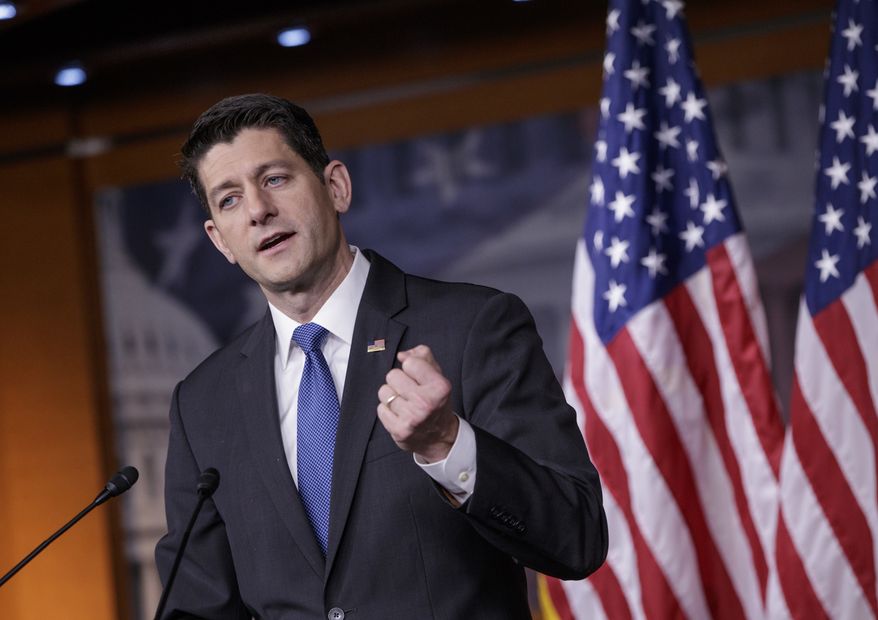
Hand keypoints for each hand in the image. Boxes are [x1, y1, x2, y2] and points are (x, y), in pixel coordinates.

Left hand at [377, 345, 458, 462]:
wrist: (440, 438)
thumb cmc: (436, 403)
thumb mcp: (438, 376)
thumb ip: (422, 356)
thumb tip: (401, 355)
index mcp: (439, 386)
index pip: (409, 362)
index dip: (412, 368)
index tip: (418, 378)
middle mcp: (426, 402)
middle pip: (392, 375)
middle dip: (399, 382)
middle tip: (411, 392)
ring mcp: (412, 418)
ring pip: (384, 392)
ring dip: (392, 396)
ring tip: (405, 404)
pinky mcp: (399, 430)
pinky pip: (380, 409)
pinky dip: (388, 410)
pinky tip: (400, 415)